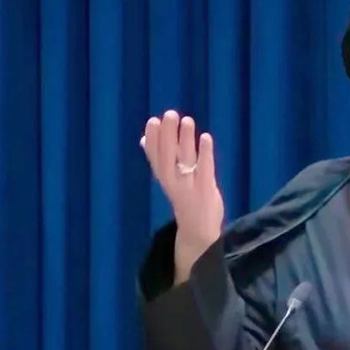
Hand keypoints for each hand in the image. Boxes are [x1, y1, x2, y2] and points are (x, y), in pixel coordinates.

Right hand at [141, 110, 224, 281]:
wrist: (198, 234)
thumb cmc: (186, 202)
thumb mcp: (170, 181)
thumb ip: (159, 160)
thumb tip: (144, 140)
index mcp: (164, 179)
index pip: (155, 157)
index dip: (153, 139)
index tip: (152, 121)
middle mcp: (173, 183)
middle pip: (168, 156)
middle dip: (168, 135)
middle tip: (169, 114)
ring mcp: (189, 188)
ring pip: (184, 161)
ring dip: (185, 140)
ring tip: (187, 120)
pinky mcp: (205, 192)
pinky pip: (204, 171)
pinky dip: (205, 154)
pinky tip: (206, 138)